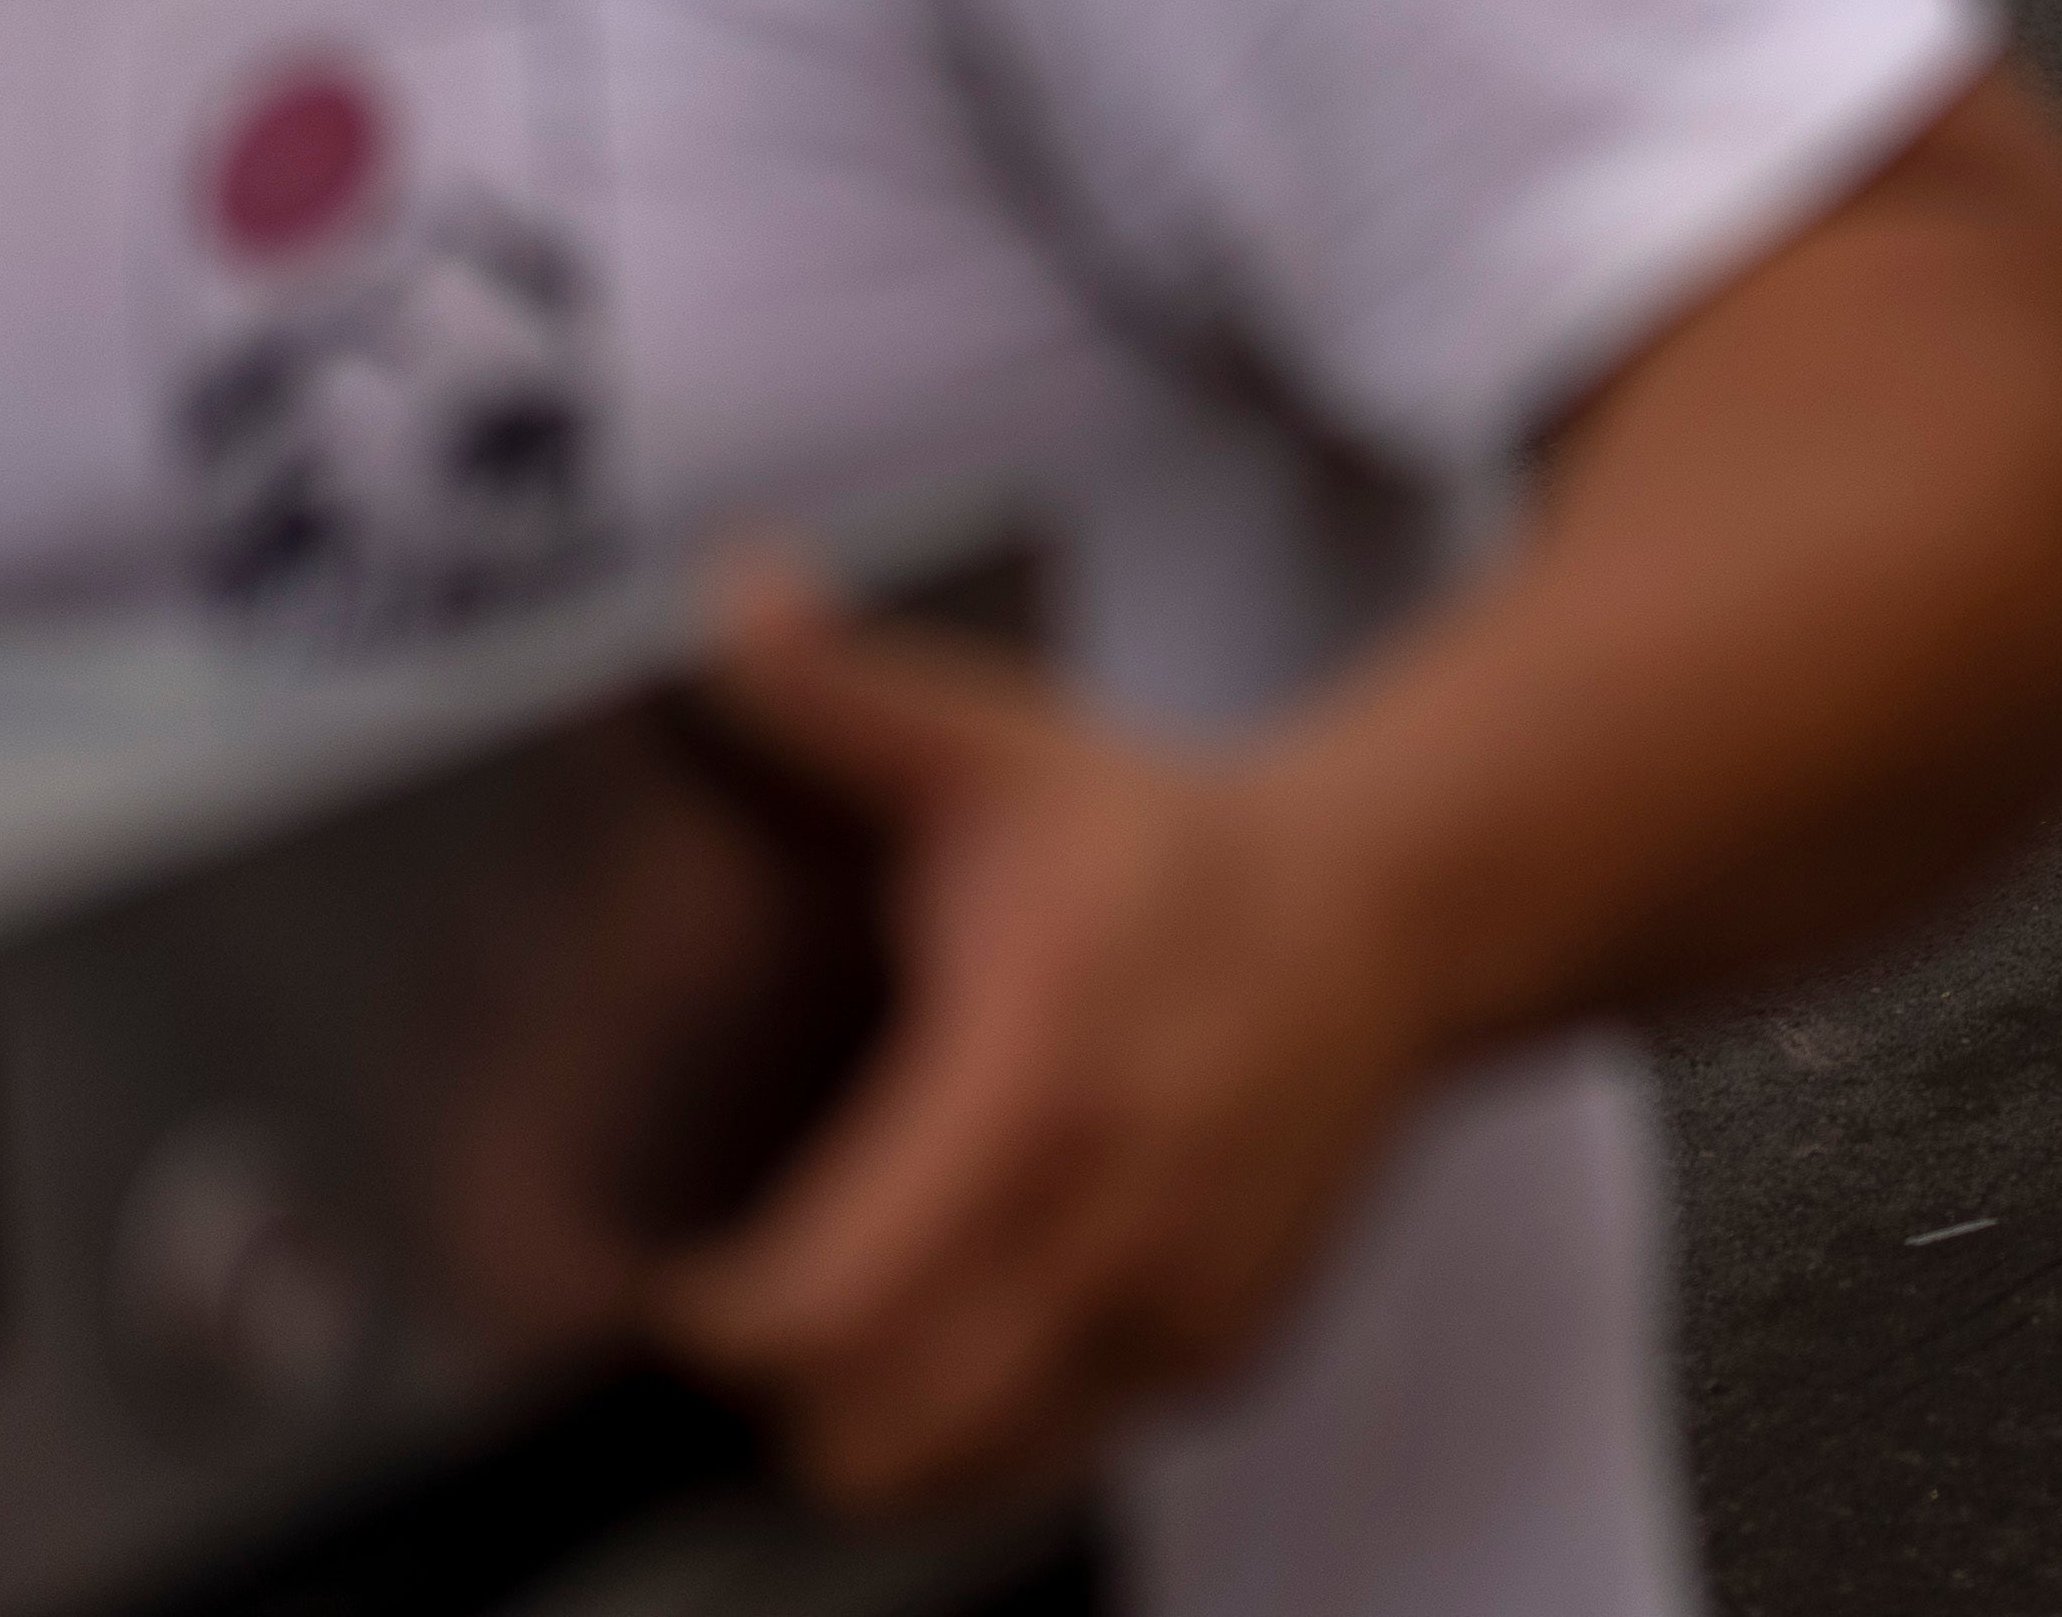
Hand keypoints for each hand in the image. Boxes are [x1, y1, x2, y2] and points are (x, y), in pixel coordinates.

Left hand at [648, 555, 1438, 1518]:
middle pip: (875, 1429)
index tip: (672, 1277)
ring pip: (965, 1464)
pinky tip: (972, 1321)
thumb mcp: (995, 747)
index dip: (714, 1319)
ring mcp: (1180, 1298)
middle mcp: (1113, 1211)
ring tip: (843, 1335)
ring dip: (882, 1427)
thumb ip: (839, 693)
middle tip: (747, 1310)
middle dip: (781, 1393)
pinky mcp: (1225, 1350)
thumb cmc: (1172, 842)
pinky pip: (1062, 1447)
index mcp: (1032, 1071)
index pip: (824, 1298)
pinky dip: (996, 1418)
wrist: (1389, 909)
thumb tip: (729, 597)